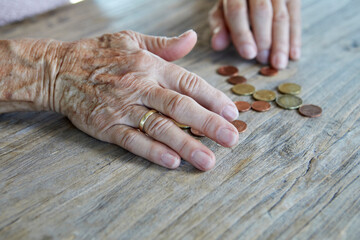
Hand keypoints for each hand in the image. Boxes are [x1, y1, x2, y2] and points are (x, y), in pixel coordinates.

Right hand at [50, 30, 238, 170]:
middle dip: (208, 124)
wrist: (58, 70)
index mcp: (150, 65)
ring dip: (186, 144)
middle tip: (231, 139)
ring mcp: (123, 108)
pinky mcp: (106, 127)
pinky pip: (132, 141)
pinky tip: (172, 161)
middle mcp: (140, 86)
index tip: (232, 112)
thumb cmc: (99, 54)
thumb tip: (192, 38)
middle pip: (179, 107)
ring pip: (159, 127)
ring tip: (207, 160)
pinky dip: (152, 151)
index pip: (188, 82)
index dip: (212, 98)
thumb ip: (165, 44)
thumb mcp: (132, 39)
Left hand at [209, 0, 300, 68]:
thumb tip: (217, 45)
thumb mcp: (221, 11)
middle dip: (264, 39)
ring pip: (281, 16)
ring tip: (278, 64)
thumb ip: (219, 26)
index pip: (237, 10)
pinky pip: (296, 17)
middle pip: (262, 12)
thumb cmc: (235, 3)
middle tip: (263, 60)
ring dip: (281, 42)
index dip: (242, 34)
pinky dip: (295, 38)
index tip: (248, 54)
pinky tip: (293, 56)